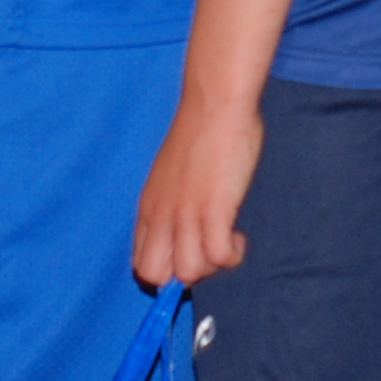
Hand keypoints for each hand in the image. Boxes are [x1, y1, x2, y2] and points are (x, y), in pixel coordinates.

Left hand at [130, 93, 262, 287]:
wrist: (216, 103)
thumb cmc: (202, 132)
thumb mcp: (173, 174)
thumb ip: (174, 204)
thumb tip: (188, 229)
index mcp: (150, 207)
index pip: (141, 263)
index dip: (167, 270)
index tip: (192, 256)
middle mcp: (162, 215)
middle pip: (156, 276)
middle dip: (184, 277)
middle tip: (208, 253)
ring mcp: (186, 214)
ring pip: (189, 273)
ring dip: (214, 266)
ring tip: (227, 240)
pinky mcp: (214, 210)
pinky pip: (219, 257)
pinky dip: (233, 255)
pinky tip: (239, 235)